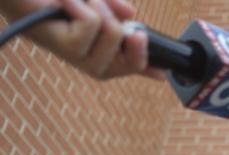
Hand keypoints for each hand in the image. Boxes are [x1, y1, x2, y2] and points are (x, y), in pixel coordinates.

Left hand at [0, 0, 163, 79]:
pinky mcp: (68, 47)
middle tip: (104, 10)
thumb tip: (131, 15)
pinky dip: (81, 5)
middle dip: (126, 30)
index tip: (163, 74)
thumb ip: (114, 8)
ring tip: (77, 2)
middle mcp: (90, 60)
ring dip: (98, 7)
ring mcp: (79, 57)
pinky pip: (93, 24)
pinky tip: (65, 3)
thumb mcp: (94, 0)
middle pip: (130, 56)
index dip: (147, 67)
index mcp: (98, 50)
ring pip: (113, 34)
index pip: (131, 65)